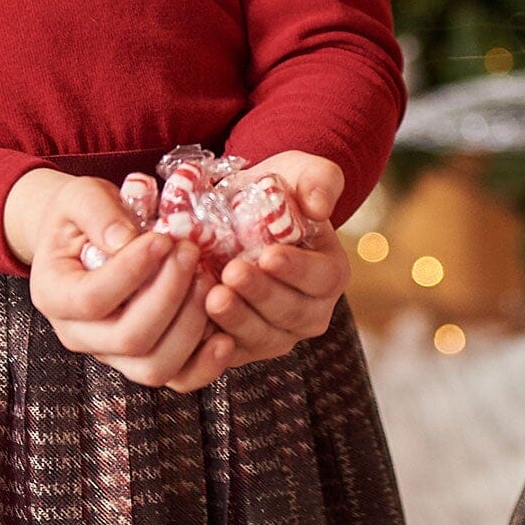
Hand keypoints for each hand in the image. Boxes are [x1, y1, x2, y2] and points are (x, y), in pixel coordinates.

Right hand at [7, 169, 234, 390]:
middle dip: (169, 294)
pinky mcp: (144, 359)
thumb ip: (98, 212)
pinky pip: (177, 378)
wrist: (83, 235)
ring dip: (190, 325)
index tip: (163, 239)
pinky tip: (225, 334)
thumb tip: (126, 240)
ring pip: (154, 367)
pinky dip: (205, 363)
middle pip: (129, 339)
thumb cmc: (81, 215)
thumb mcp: (79, 197)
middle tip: (190, 251)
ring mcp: (112, 353)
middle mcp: (79, 335)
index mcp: (54, 295)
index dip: (132, 271)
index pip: (92, 299)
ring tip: (207, 280)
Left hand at [203, 152, 350, 367]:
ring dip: (236, 319)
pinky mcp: (243, 346)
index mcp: (330, 273)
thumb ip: (320, 181)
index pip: (321, 277)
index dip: (296, 270)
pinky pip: (230, 352)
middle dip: (260, 295)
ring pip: (261, 337)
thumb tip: (318, 206)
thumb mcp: (303, 172)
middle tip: (232, 273)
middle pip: (290, 313)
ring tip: (211, 296)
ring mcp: (277, 333)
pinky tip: (194, 320)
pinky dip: (212, 341)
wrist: (242, 212)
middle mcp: (309, 311)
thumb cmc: (279, 191)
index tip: (268, 255)